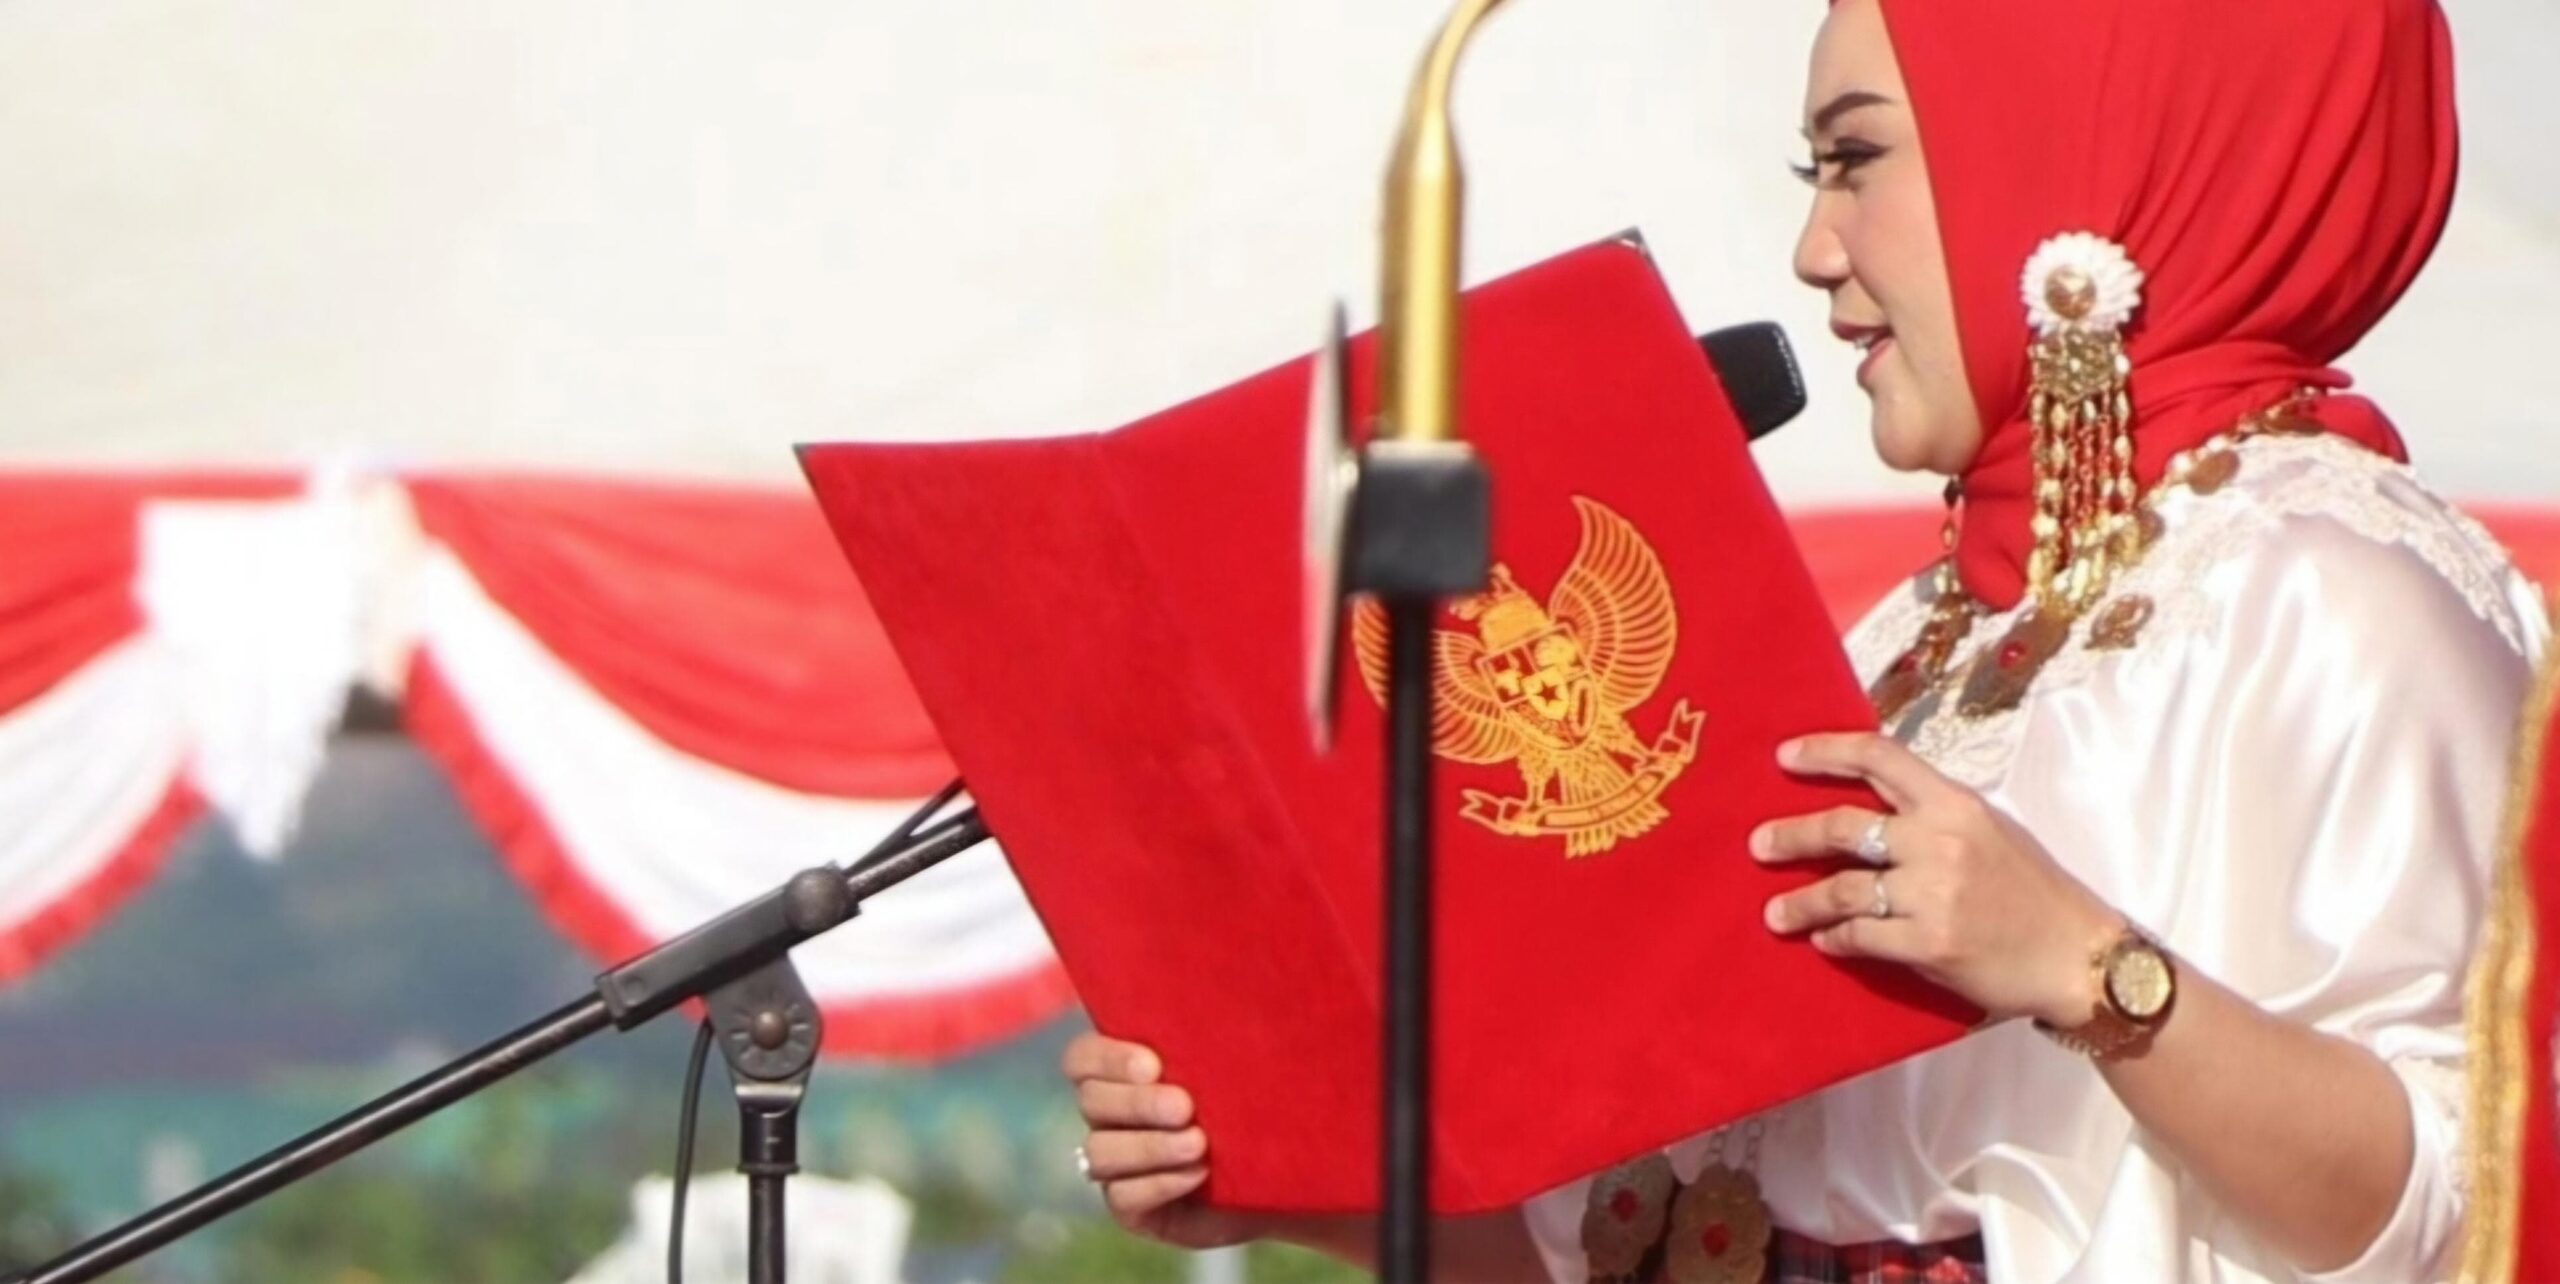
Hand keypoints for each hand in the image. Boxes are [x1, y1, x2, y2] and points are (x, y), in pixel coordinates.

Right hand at [1062, 1033, 1263, 1249]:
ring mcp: (1115, 1165)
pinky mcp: (1130, 1208)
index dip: (1107, 1059)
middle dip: (1139, 1104)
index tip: (1154, 1066)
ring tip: (1198, 1144)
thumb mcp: (1235, 1066)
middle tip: (1185, 1107)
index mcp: (1121, 1071)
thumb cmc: (1256, 1104)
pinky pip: (1123, 1197)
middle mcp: (1109, 1116)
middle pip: (1091, 1102)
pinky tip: (1196, 1174)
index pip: (1081, 1058)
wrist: (1281, 1172)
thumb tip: (1224, 998)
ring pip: (1100, 1152)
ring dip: (1150, 1147)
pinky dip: (1160, 1183)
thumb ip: (1212, 1040)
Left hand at [1750, 732, 2122, 1026]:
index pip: (1880, 757)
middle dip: (1791, 835)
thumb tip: (1872, 805)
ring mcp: (1932, 893)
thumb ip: (1934, 814)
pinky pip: (1860, 936)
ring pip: (1841, 888)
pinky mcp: (1928, 943)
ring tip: (1775, 913)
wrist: (2078, 956)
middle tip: (1758, 845)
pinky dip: (1834, 938)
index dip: (1825, 751)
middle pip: (1842, 826)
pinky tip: (1824, 942)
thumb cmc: (2034, 891)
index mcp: (1954, 803)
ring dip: (1800, 902)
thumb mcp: (1991, 829)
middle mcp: (1939, 840)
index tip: (1783, 757)